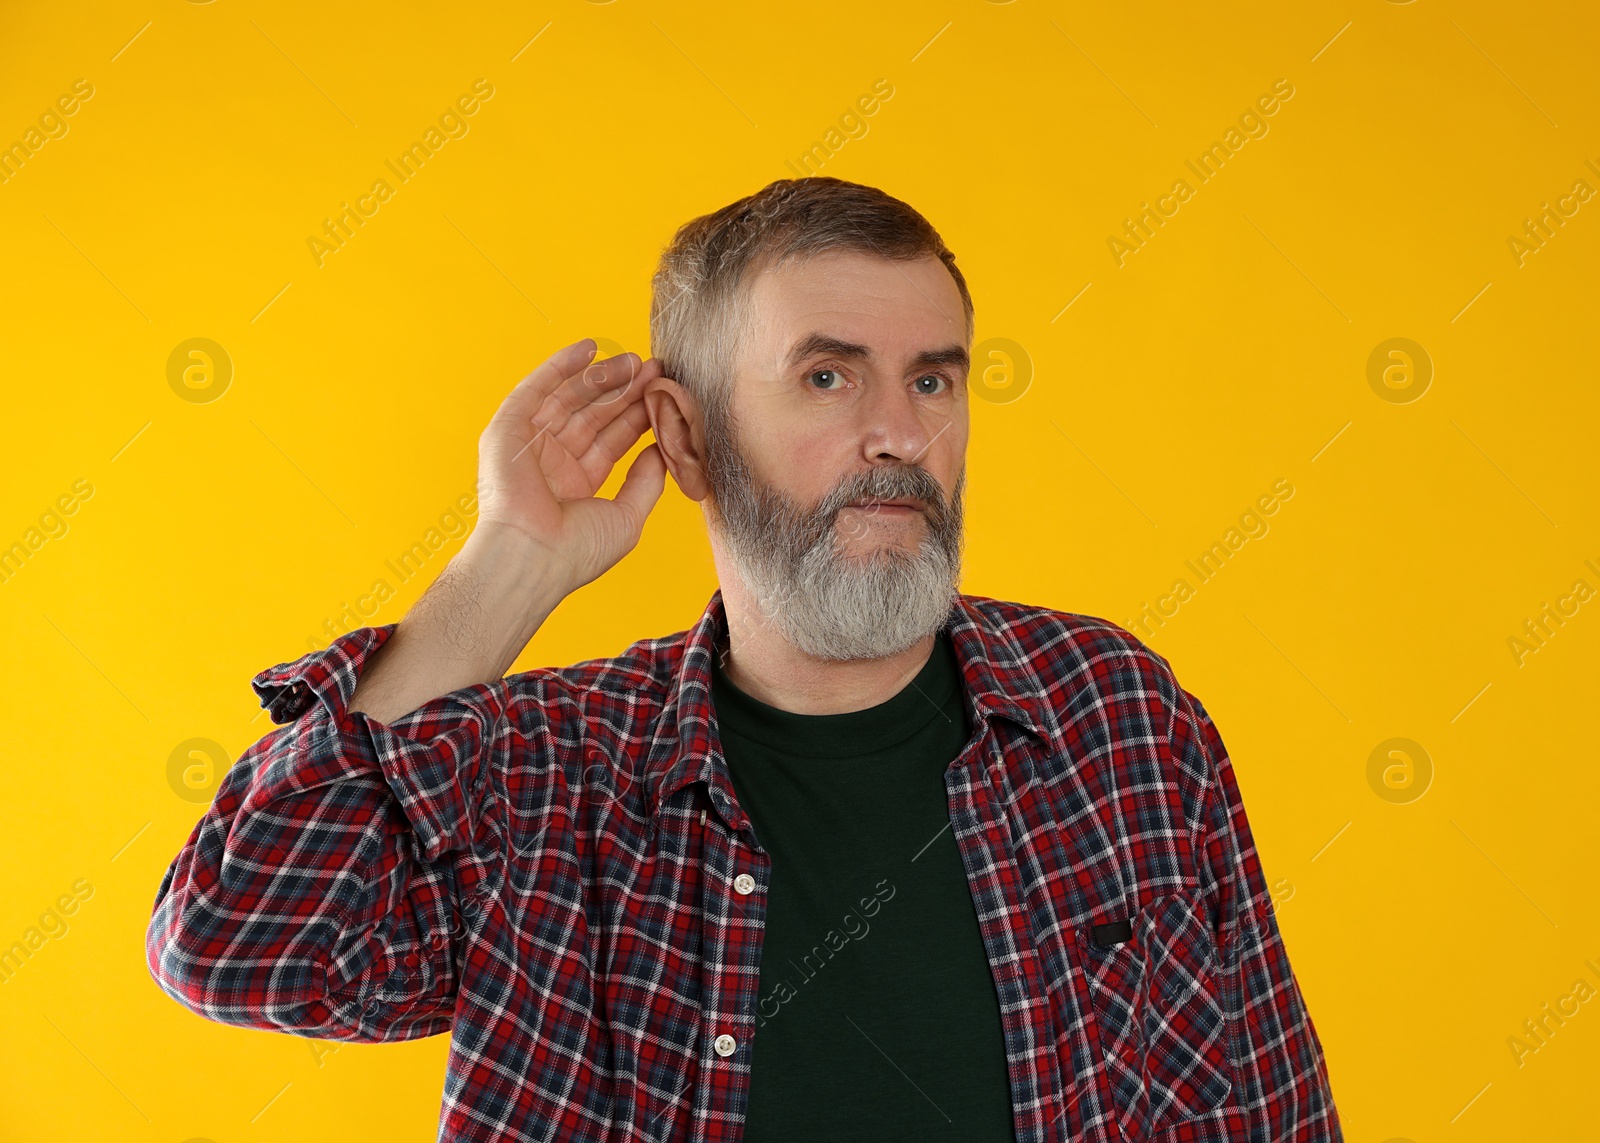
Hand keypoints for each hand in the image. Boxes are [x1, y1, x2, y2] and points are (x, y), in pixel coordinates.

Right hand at [475, 338, 667, 592]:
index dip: (637, 414)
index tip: (663, 394)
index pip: (613, 439)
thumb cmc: (577, 551)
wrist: (531, 557)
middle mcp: (553, 461)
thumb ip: (646, 481)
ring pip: (569, 398)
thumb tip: (663, 450)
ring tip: (634, 361)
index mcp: (577, 483)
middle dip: (625, 391)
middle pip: (594, 414)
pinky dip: (559, 367)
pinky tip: (588, 348)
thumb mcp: (627, 515)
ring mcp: (529, 444)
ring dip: (601, 376)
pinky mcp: (507, 430)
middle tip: (655, 370)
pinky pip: (534, 389)